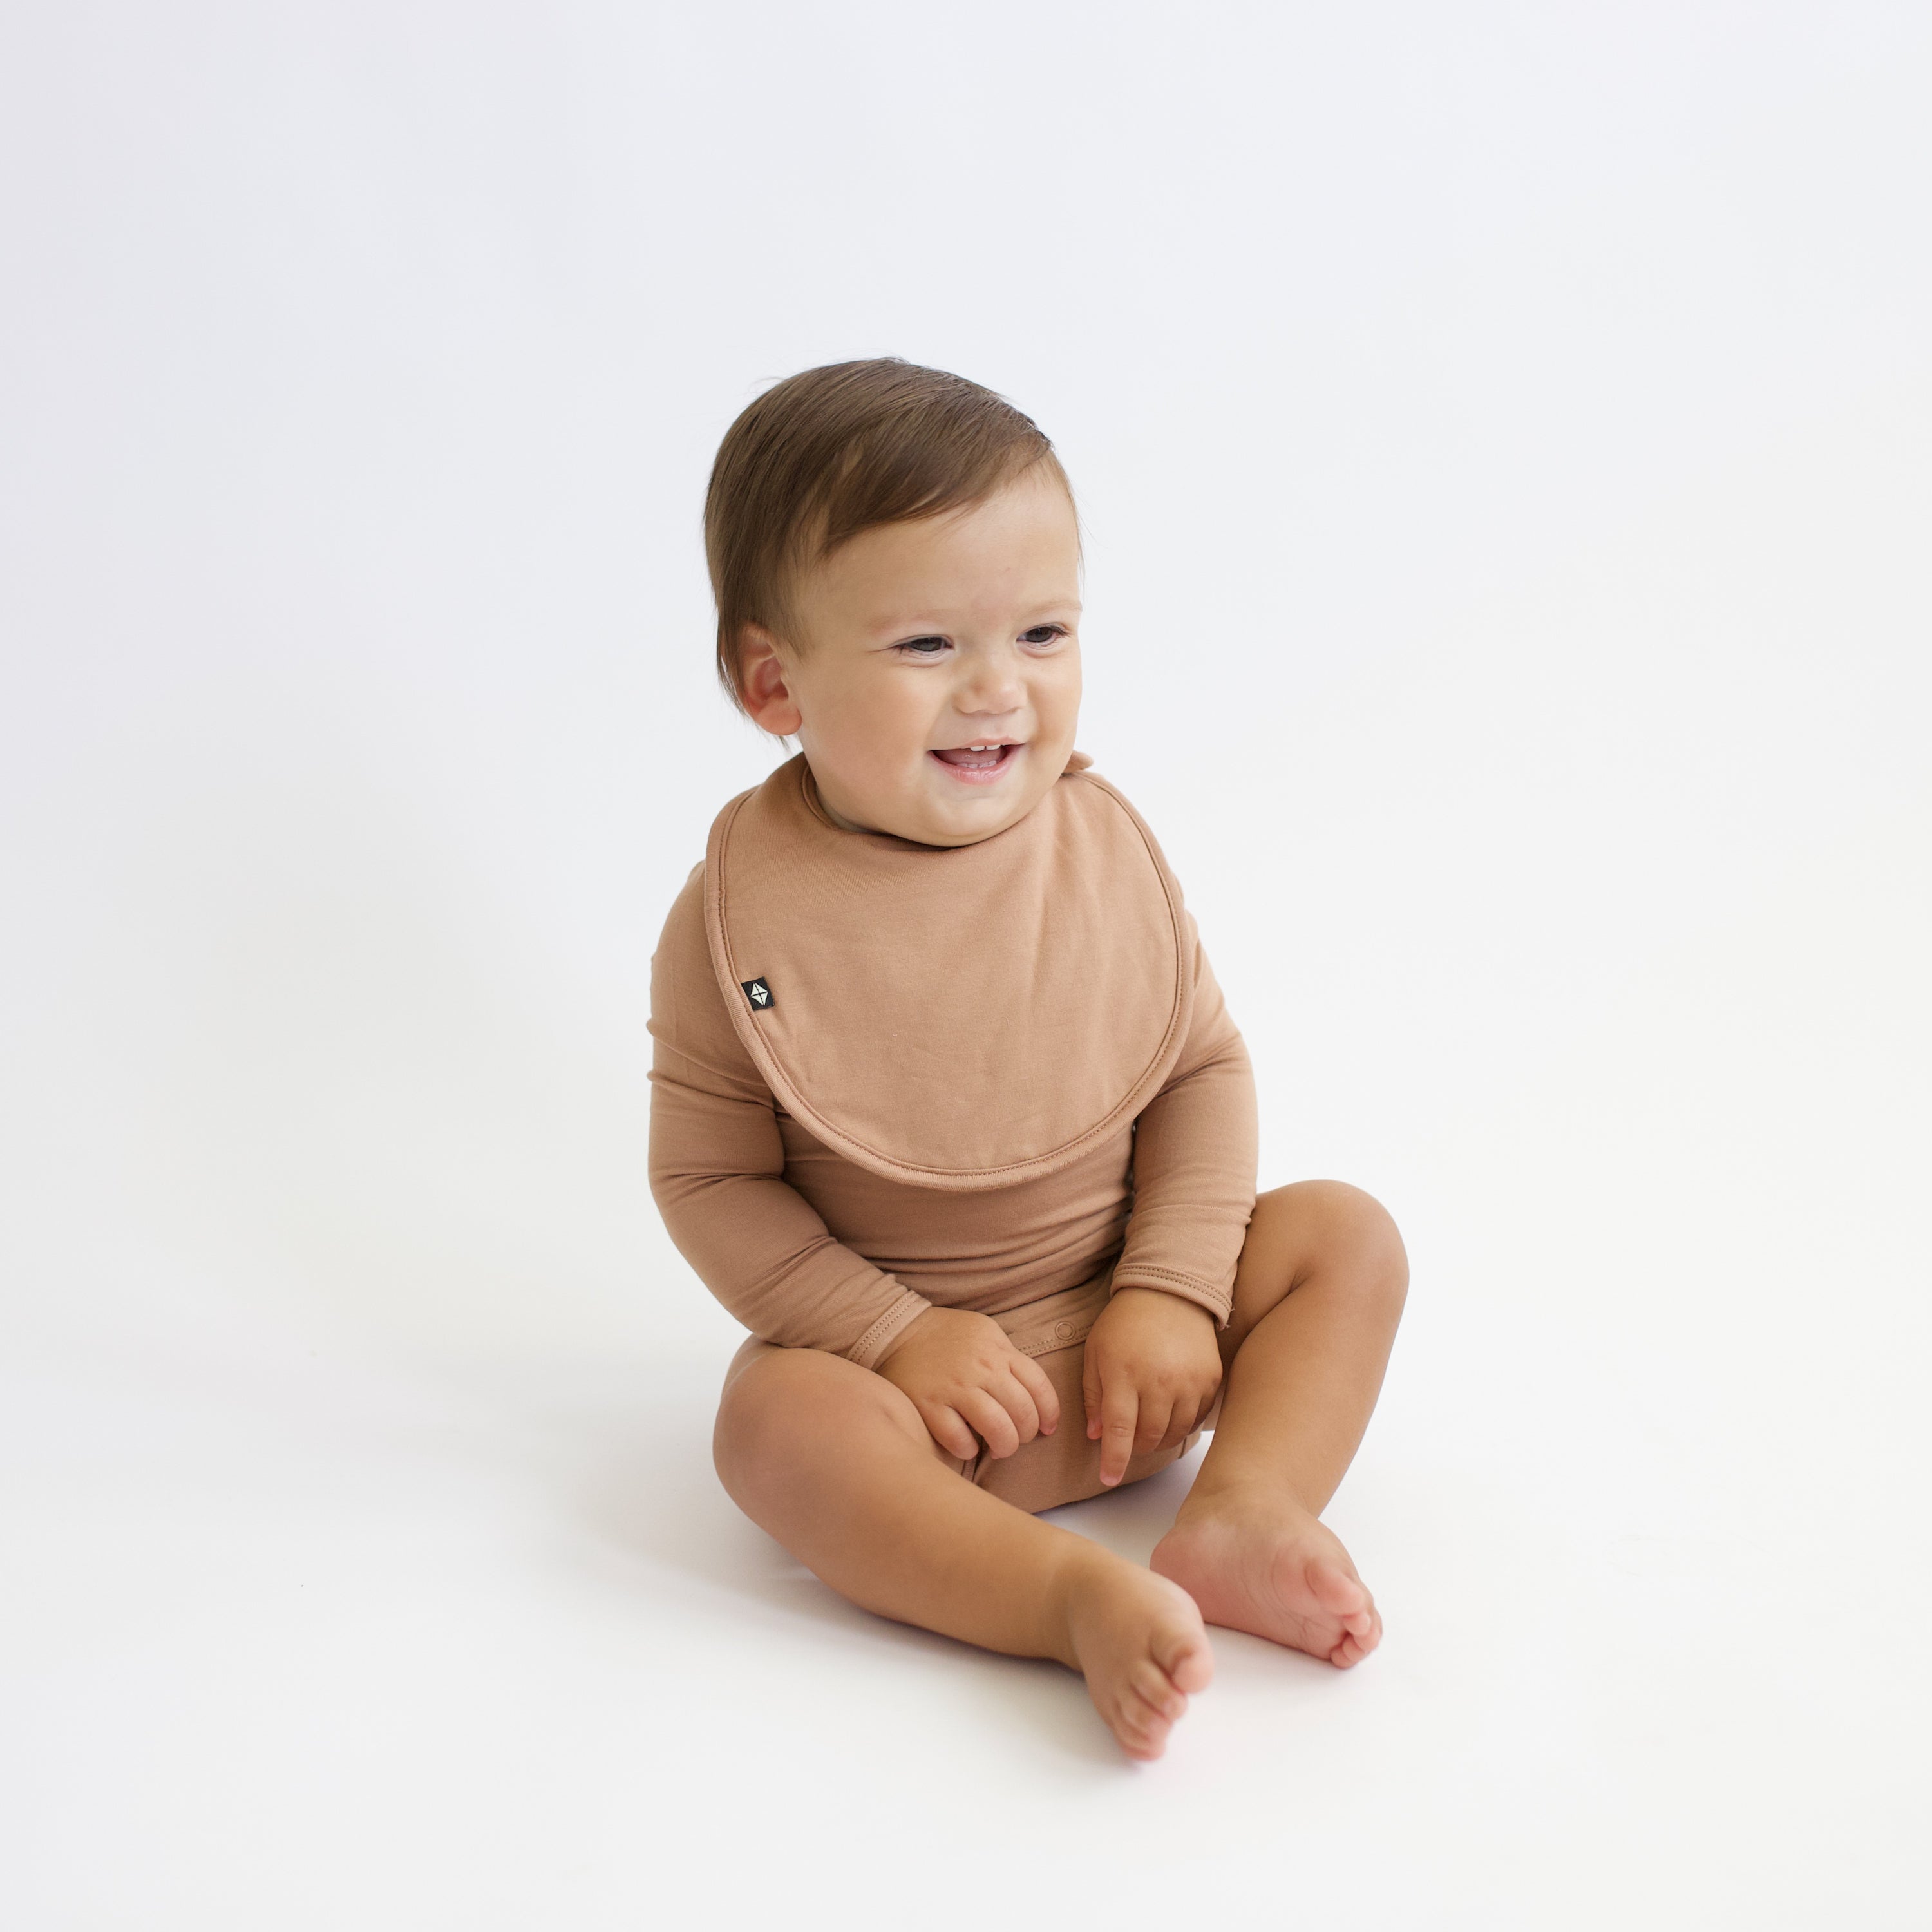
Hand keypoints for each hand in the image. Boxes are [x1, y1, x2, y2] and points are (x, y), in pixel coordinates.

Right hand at [875, 1307, 1060, 1462]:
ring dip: (1005, 1446)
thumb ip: (1008, 1357)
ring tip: (999, 1448)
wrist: (897, 1330)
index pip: (1039, 1385)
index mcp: (998, 1349)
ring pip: (998, 1428)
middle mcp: (981, 1367)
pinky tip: (966, 1446)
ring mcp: (954, 1386)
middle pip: (1023, 1411)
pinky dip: (967, 1450)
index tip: (1047, 1428)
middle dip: (1027, 1434)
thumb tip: (1032, 1394)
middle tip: (1018, 1439)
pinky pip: (959, 1439)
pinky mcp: (928, 1404)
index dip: (1049, 1413)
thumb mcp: (984, 1332)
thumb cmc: (946, 1336)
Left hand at [1082, 1289, 1222, 1486]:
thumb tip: (1097, 1436)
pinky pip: (1196, 1419)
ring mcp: (1189, 1381)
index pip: (1119, 1431)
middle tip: (1128, 1438)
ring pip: (1174, 1433)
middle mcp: (1159, 1380)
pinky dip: (1182, 1425)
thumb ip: (1093, 1395)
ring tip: (1148, 1427)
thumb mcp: (1096, 1353)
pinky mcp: (1210, 1379)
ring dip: (1158, 1439)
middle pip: (1148, 1437)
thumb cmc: (1125, 1323)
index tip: (1108, 1479)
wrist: (1169, 1293)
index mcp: (1124, 1373)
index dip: (1114, 1460)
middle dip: (1135, 1446)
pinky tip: (1170, 1414)